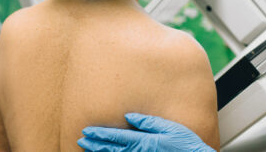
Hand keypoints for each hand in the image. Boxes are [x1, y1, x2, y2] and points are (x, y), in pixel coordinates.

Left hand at [77, 113, 215, 151]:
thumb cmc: (185, 145)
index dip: (100, 134)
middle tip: (81, 140)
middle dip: (95, 144)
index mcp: (144, 141)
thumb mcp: (169, 128)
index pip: (116, 137)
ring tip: (87, 149)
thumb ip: (148, 122)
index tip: (87, 131)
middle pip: (111, 149)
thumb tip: (129, 116)